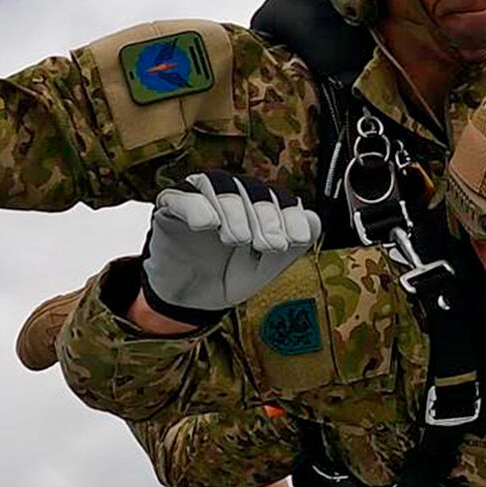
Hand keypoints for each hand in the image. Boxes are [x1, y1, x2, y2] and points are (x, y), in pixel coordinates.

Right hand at [141, 172, 321, 323]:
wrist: (192, 301)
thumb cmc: (229, 276)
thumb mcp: (266, 268)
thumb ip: (291, 246)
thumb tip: (314, 222)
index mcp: (255, 205)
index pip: (276, 197)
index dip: (289, 215)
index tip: (295, 241)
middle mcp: (229, 196)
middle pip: (250, 189)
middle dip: (264, 218)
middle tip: (269, 246)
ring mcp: (199, 198)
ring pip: (219, 186)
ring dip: (234, 211)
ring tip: (238, 240)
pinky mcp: (170, 207)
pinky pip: (181, 196)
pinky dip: (196, 206)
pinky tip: (207, 225)